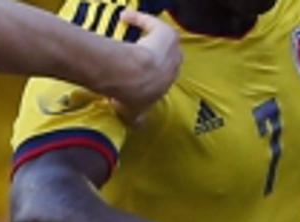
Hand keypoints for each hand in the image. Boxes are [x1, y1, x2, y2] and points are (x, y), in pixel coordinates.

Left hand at [104, 11, 181, 125]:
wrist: (135, 76)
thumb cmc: (133, 94)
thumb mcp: (132, 112)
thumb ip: (137, 119)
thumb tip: (138, 126)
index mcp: (165, 86)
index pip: (165, 78)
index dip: (154, 74)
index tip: (142, 73)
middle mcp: (174, 68)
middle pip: (170, 58)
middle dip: (158, 54)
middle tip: (143, 51)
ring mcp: (172, 50)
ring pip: (165, 40)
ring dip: (152, 36)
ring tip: (136, 33)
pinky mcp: (166, 34)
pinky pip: (153, 23)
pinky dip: (140, 19)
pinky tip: (125, 17)